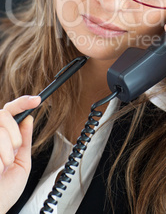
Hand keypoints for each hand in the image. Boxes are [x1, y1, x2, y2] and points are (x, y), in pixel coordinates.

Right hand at [0, 95, 40, 212]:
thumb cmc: (4, 190)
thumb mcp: (21, 161)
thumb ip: (24, 139)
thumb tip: (29, 119)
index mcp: (3, 137)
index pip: (10, 110)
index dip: (23, 102)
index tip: (36, 100)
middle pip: (4, 114)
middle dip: (14, 131)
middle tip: (15, 149)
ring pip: (0, 129)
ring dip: (6, 149)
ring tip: (4, 165)